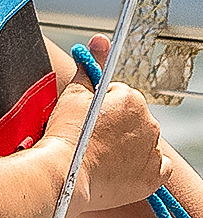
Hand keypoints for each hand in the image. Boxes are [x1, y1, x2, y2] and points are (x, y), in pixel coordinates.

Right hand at [48, 34, 169, 216]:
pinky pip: (157, 168)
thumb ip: (91, 66)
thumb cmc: (64, 137)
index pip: (119, 98)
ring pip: (143, 143)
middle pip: (133, 120)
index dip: (98, 110)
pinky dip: (142, 169)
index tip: (85, 123)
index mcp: (131, 99)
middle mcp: (149, 123)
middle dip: (114, 127)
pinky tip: (120, 170)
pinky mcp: (153, 177)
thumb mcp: (73, 95)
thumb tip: (100, 40)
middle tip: (89, 141)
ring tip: (99, 157)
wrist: (61, 177)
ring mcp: (152, 151)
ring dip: (126, 147)